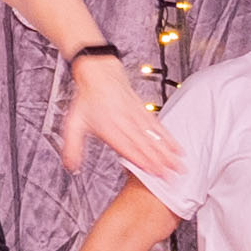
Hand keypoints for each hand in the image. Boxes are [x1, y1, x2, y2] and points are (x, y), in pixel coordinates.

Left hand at [55, 61, 180, 184]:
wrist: (99, 73)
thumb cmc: (87, 99)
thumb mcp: (73, 123)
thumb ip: (72, 147)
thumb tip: (71, 167)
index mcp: (109, 128)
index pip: (129, 149)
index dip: (143, 162)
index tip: (155, 174)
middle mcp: (125, 123)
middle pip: (146, 146)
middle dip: (161, 163)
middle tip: (173, 177)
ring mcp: (136, 116)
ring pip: (155, 138)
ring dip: (169, 153)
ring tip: (180, 166)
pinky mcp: (143, 111)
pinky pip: (158, 127)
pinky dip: (169, 139)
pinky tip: (177, 148)